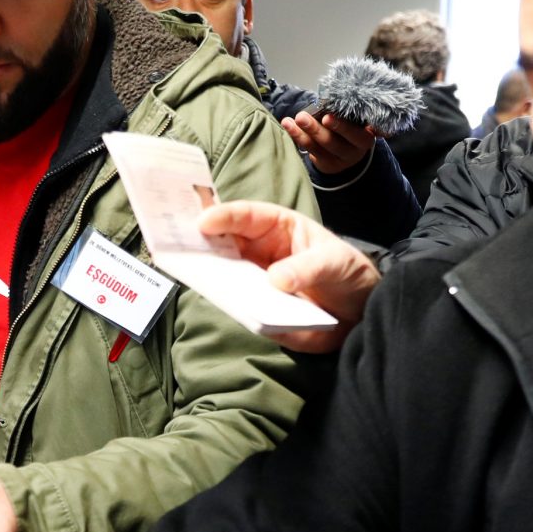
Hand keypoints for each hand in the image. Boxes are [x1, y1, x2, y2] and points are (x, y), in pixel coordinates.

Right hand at [196, 202, 380, 352]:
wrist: (358, 314)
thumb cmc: (347, 275)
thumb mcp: (334, 264)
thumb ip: (307, 268)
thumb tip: (276, 280)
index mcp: (277, 227)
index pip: (246, 217)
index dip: (223, 217)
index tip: (202, 222)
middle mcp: (259, 251)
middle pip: (223, 242)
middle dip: (199, 240)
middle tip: (174, 240)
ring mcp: (254, 280)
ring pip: (222, 273)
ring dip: (205, 272)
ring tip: (184, 270)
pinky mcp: (255, 308)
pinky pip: (234, 304)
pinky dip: (224, 303)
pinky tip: (214, 300)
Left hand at [283, 111, 376, 175]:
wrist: (349, 154)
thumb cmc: (352, 130)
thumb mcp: (358, 124)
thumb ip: (349, 114)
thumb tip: (330, 98)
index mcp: (365, 139)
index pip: (355, 134)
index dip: (341, 126)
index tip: (326, 117)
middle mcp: (353, 152)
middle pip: (333, 141)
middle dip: (315, 129)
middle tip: (302, 117)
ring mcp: (338, 160)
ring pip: (318, 147)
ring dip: (301, 133)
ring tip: (289, 121)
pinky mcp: (324, 164)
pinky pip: (309, 149)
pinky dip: (297, 136)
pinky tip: (288, 125)